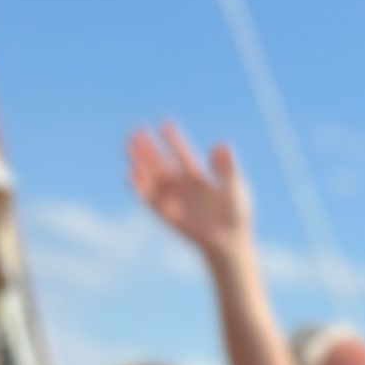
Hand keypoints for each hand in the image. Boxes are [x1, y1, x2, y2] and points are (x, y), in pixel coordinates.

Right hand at [127, 123, 250, 259]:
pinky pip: (148, 198)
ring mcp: (172, 199)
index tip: (165, 123)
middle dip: (148, 148)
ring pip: (151, 177)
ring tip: (128, 146)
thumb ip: (225, 166)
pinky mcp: (165, 213)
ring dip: (140, 162)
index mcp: (197, 177)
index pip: (182, 154)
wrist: (230, 241)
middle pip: (161, 162)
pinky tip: (130, 173)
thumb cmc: (235, 214)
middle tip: (136, 130)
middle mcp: (181, 186)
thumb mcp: (234, 185)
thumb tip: (221, 144)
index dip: (173, 139)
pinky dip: (138, 186)